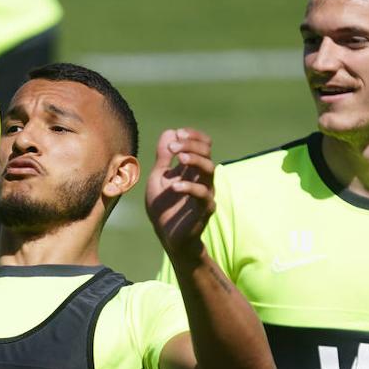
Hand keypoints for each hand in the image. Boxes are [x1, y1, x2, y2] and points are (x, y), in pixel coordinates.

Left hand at [145, 128, 214, 263]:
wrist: (167, 236)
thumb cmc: (164, 208)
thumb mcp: (158, 178)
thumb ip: (163, 158)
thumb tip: (169, 132)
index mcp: (193, 169)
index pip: (203, 144)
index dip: (193, 136)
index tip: (177, 134)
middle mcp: (202, 178)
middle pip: (207, 153)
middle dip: (191, 145)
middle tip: (173, 148)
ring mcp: (206, 193)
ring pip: (210, 170)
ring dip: (195, 160)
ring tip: (180, 159)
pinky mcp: (204, 209)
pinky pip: (203, 195)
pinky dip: (189, 187)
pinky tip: (174, 186)